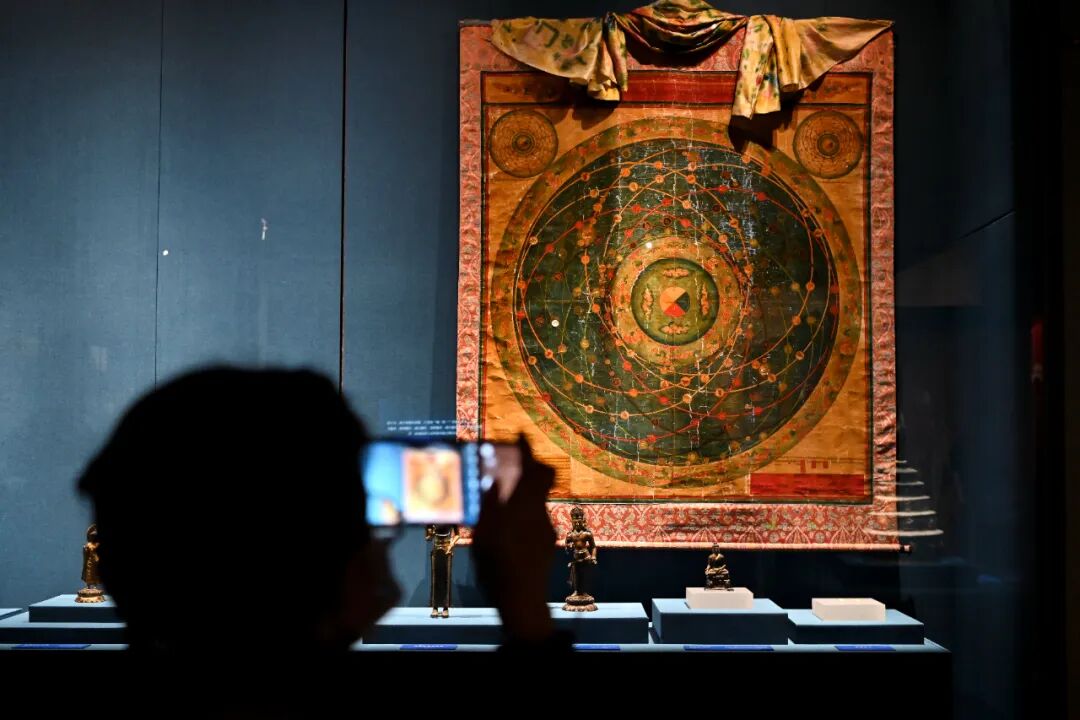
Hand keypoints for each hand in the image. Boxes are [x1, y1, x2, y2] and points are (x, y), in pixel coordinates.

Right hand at [472, 436, 555, 642]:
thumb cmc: (499, 568)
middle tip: (509, 465)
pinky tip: (506, 529)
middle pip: (540, 482)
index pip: (534, 469)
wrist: (522, 602)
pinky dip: (521, 514)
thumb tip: (490, 479)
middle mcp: (540, 514)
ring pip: (535, 501)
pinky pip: (535, 518)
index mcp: (525, 507)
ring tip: (498, 502)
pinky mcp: (546, 543)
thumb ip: (488, 505)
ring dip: (520, 495)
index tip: (520, 436)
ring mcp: (546, 529)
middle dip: (526, 470)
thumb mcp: (485, 535)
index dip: (527, 450)